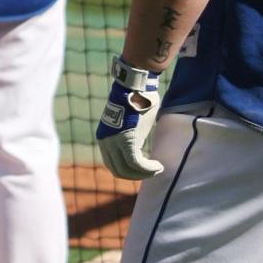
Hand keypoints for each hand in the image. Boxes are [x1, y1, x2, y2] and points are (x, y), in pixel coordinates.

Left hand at [97, 59, 162, 178]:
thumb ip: (130, 136)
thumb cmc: (137, 100)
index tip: (142, 170)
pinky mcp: (127, 141)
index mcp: (104, 138)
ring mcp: (115, 142)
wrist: (136, 86)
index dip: (128, 171)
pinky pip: (137, 163)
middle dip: (135, 176)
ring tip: (157, 170)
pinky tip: (158, 167)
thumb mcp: (130, 123)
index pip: (112, 164)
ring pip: (128, 170)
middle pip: (118, 170)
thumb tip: (140, 146)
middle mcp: (105, 142)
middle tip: (151, 172)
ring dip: (144, 174)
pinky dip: (149, 169)